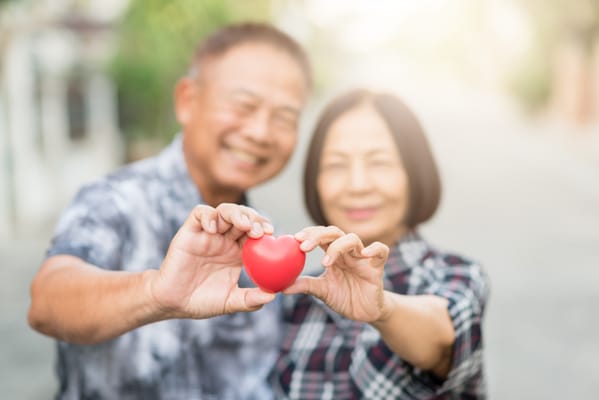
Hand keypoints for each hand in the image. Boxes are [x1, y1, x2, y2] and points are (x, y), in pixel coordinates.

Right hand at [150, 203, 275, 318]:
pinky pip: (200, 214)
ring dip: (237, 213)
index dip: (264, 229)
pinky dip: (208, 216)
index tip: (272, 234)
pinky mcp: (190, 231)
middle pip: (244, 217)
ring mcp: (208, 233)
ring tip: (244, 225)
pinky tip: (212, 227)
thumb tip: (273, 296)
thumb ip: (251, 300)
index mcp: (238, 252)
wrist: (173, 302)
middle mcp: (225, 239)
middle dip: (254, 219)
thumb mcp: (230, 302)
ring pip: (225, 211)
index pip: (256, 232)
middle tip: (261, 231)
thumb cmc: (202, 301)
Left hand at [284, 226, 389, 321]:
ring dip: (337, 247)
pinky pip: (381, 251)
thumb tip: (280, 287)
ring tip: (325, 262)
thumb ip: (304, 285)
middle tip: (303, 246)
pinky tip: (364, 254)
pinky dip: (374, 249)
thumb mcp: (322, 291)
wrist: (365, 312)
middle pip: (334, 232)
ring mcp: (362, 258)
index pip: (320, 235)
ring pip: (353, 239)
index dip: (309, 234)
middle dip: (317, 235)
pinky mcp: (377, 267)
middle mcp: (347, 252)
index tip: (295, 239)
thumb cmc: (344, 297)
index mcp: (333, 254)